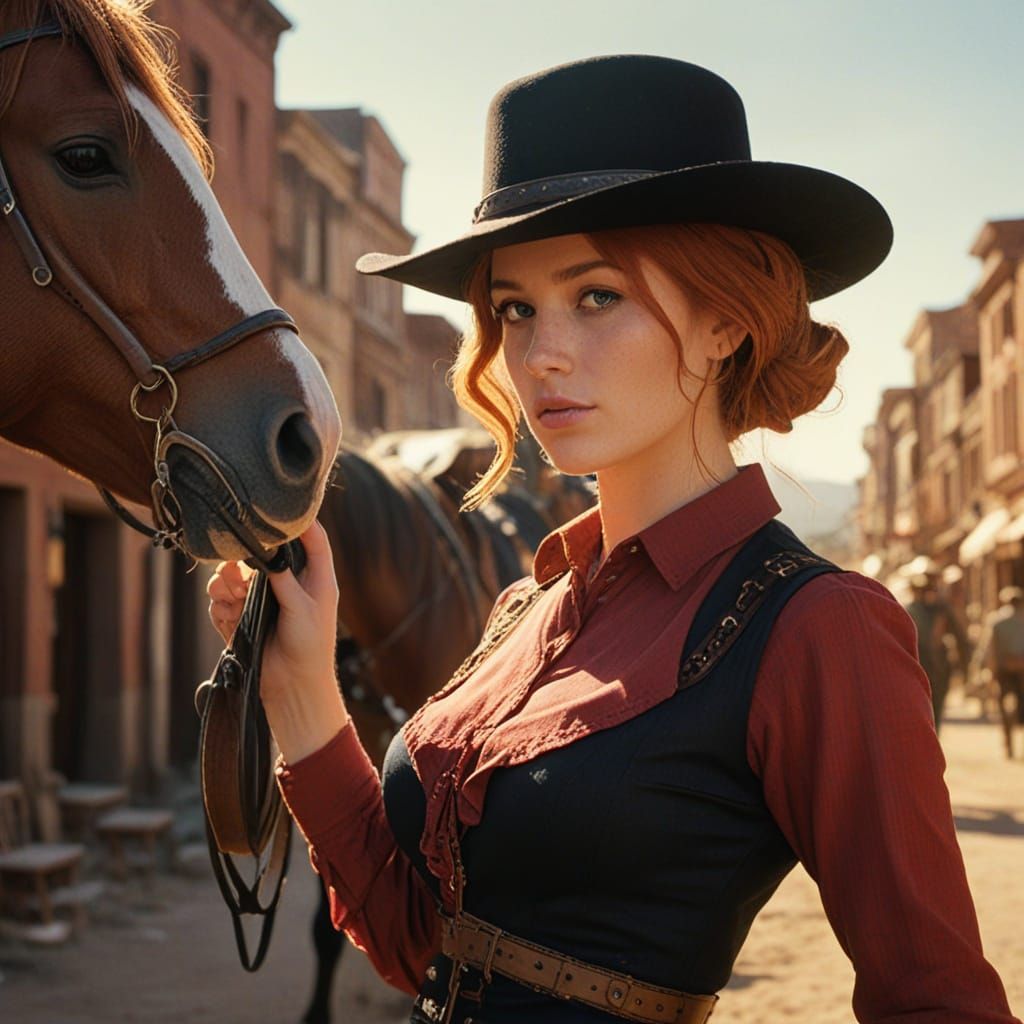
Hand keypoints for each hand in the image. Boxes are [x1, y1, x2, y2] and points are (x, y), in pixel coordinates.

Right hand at [206, 521, 348, 762]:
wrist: (294, 687)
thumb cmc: (311, 645)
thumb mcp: (304, 606)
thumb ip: (284, 578)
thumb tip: (266, 549)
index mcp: (312, 575)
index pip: (310, 537)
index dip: (298, 521)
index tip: (277, 509)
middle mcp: (286, 582)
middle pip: (258, 552)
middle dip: (241, 558)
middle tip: (233, 568)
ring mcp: (260, 600)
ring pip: (232, 576)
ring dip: (225, 582)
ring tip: (228, 595)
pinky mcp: (241, 618)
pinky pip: (220, 602)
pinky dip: (220, 606)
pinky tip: (227, 615)